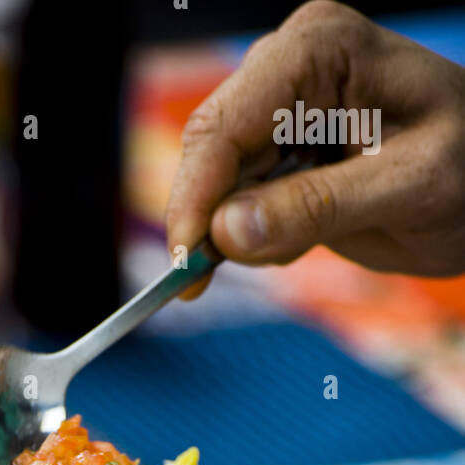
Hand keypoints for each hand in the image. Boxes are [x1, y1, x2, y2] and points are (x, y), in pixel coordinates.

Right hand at [167, 1, 464, 282]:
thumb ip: (316, 208)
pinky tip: (305, 236)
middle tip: (201, 284)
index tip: (187, 263)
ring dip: (237, 230)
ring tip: (303, 246)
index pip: (227, 124)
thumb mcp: (407, 191)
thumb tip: (227, 233)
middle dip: (206, 219)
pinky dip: (256, 233)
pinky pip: (236, 198)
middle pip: (209, 149)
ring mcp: (280, 106)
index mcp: (320, 50)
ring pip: (215, 180)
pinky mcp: (279, 147)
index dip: (196, 197)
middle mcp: (289, 65)